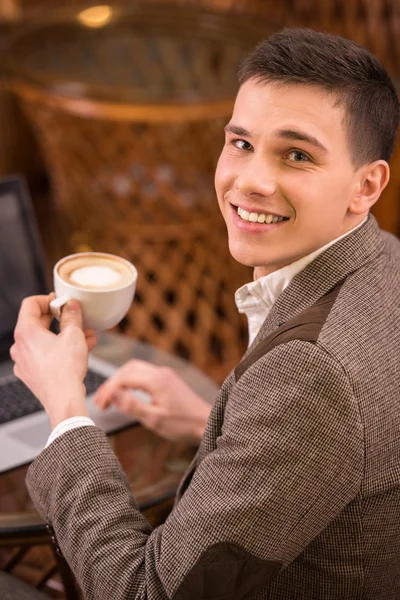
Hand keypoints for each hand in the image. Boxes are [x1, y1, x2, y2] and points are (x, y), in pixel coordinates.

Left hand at [10, 294, 97, 427]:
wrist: (63, 400)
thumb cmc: (65, 370)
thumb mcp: (74, 335)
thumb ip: (72, 316)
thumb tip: (71, 305)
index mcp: (25, 332)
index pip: (30, 304)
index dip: (47, 299)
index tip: (61, 302)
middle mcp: (19, 346)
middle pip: (36, 322)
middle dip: (59, 319)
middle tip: (74, 317)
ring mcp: (23, 362)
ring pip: (43, 340)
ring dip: (63, 335)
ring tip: (85, 336)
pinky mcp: (30, 374)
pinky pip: (44, 355)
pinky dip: (59, 350)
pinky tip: (79, 351)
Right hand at [93, 360, 211, 443]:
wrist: (206, 422)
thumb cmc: (183, 424)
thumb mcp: (154, 419)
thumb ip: (132, 406)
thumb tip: (112, 394)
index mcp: (156, 380)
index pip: (123, 378)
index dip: (108, 390)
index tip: (99, 405)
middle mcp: (160, 372)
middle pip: (127, 369)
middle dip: (111, 383)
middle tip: (100, 402)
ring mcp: (165, 374)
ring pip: (135, 369)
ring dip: (120, 381)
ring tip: (109, 398)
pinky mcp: (167, 379)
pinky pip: (144, 373)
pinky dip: (130, 381)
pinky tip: (126, 394)